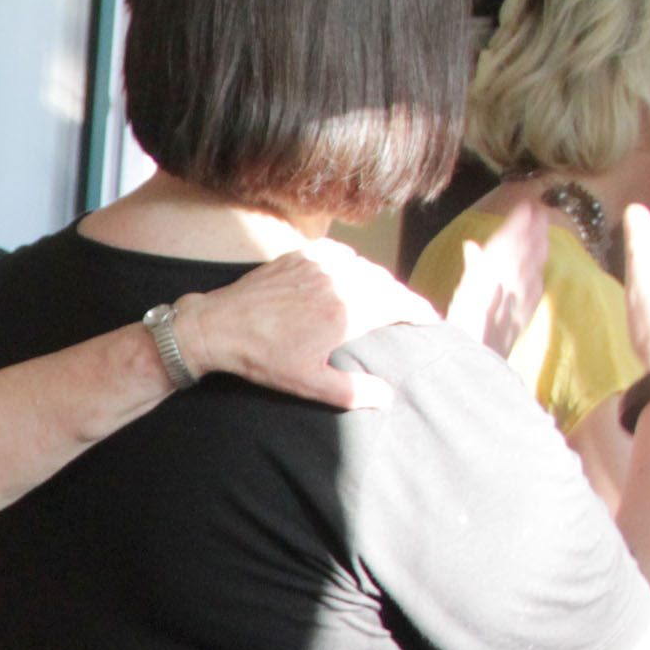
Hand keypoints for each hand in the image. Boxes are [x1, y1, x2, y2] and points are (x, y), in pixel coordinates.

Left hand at [175, 240, 436, 411]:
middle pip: (387, 284)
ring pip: (365, 267)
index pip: (400, 304)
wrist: (218, 325)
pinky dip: (352, 264)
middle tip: (406, 314)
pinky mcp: (301, 255)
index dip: (420, 312)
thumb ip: (352, 391)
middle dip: (400, 298)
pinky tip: (349, 276)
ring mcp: (319, 264)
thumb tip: (388, 396)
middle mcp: (339, 280)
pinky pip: (340, 254)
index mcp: (348, 311)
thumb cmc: (262, 357)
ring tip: (381, 298)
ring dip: (377, 281)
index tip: (430, 321)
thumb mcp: (307, 382)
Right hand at [443, 197, 550, 357]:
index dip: (519, 224)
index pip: (510, 240)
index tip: (527, 206)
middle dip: (534, 231)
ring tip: (544, 233)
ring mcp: (521, 299)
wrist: (475, 363)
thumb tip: (472, 246)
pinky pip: (535, 291)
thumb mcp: (460, 293)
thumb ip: (473, 268)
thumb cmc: (459, 326)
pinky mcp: (523, 317)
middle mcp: (512, 282)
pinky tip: (540, 275)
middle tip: (542, 212)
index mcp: (493, 271)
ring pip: (534, 268)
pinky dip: (538, 278)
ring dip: (539, 248)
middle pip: (526, 251)